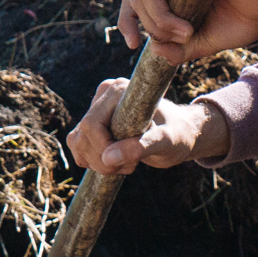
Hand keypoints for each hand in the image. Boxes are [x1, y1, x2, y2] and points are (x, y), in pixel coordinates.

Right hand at [67, 85, 229, 172]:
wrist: (179, 133)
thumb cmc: (177, 134)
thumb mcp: (165, 141)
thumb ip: (140, 147)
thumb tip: (108, 158)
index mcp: (119, 90)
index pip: (92, 124)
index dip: (104, 149)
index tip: (131, 163)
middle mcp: (104, 94)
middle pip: (82, 136)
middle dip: (103, 160)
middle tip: (132, 166)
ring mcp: (96, 108)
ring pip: (78, 143)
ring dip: (99, 163)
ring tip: (129, 163)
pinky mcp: (93, 123)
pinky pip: (78, 147)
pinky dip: (94, 161)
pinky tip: (118, 161)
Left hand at [117, 0, 257, 63]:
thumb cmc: (240, 21)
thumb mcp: (202, 42)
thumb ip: (178, 49)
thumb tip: (154, 48)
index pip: (135, 4)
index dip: (127, 23)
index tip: (134, 45)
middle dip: (154, 24)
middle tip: (183, 35)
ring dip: (159, 11)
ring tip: (186, 27)